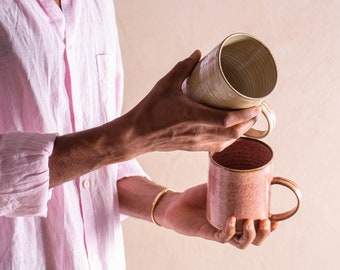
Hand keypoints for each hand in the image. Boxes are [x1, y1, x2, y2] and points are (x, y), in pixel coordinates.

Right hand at [120, 50, 260, 155]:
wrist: (137, 135)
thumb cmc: (150, 110)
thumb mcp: (166, 84)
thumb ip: (183, 68)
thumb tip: (197, 54)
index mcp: (193, 117)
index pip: (227, 119)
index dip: (245, 114)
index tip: (256, 105)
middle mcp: (198, 133)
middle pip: (233, 133)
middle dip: (248, 123)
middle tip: (255, 111)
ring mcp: (196, 143)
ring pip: (226, 143)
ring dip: (240, 133)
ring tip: (245, 122)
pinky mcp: (192, 148)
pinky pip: (216, 147)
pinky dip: (227, 141)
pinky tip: (228, 133)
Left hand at [156, 183, 278, 248]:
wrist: (177, 203)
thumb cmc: (197, 196)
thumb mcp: (217, 185)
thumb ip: (230, 179)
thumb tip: (247, 164)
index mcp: (237, 218)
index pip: (257, 228)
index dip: (269, 228)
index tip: (276, 220)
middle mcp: (231, 228)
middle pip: (253, 240)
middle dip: (263, 234)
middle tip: (266, 222)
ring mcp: (220, 232)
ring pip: (241, 243)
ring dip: (250, 235)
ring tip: (251, 222)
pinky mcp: (208, 234)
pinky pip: (223, 237)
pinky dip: (229, 230)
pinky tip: (231, 220)